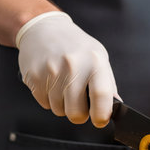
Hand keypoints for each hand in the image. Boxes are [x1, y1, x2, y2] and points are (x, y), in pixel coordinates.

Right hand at [17, 11, 117, 127]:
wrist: (43, 29)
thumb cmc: (75, 46)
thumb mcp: (98, 58)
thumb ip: (107, 84)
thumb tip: (115, 107)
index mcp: (95, 62)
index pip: (102, 96)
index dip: (101, 115)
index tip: (99, 120)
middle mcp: (73, 66)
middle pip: (76, 112)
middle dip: (78, 114)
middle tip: (78, 103)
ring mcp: (52, 72)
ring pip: (59, 110)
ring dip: (62, 104)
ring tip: (63, 85)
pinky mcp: (34, 77)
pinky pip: (44, 104)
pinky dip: (49, 98)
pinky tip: (51, 82)